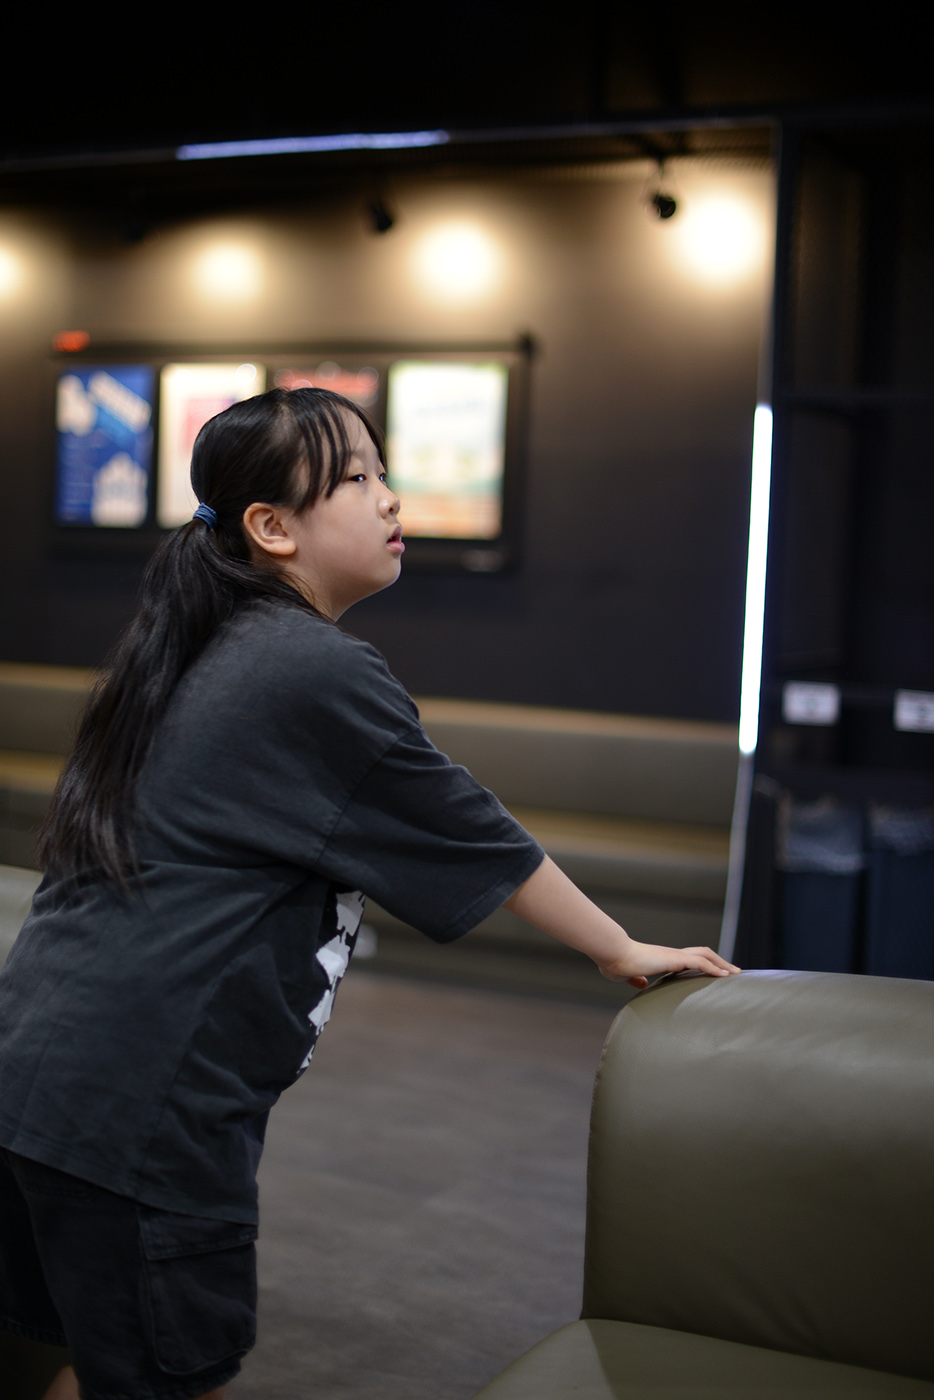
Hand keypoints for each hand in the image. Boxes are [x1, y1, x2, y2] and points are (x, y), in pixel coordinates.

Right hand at [597, 941, 740, 988]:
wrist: (613, 955)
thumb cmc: (616, 964)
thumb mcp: (628, 976)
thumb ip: (637, 979)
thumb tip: (642, 984)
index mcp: (662, 959)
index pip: (688, 958)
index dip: (702, 964)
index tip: (712, 972)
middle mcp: (671, 954)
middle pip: (702, 953)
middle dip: (718, 962)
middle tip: (732, 971)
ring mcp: (674, 955)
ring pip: (705, 955)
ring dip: (722, 964)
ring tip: (735, 973)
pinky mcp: (674, 959)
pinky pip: (700, 962)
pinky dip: (714, 968)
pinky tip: (725, 975)